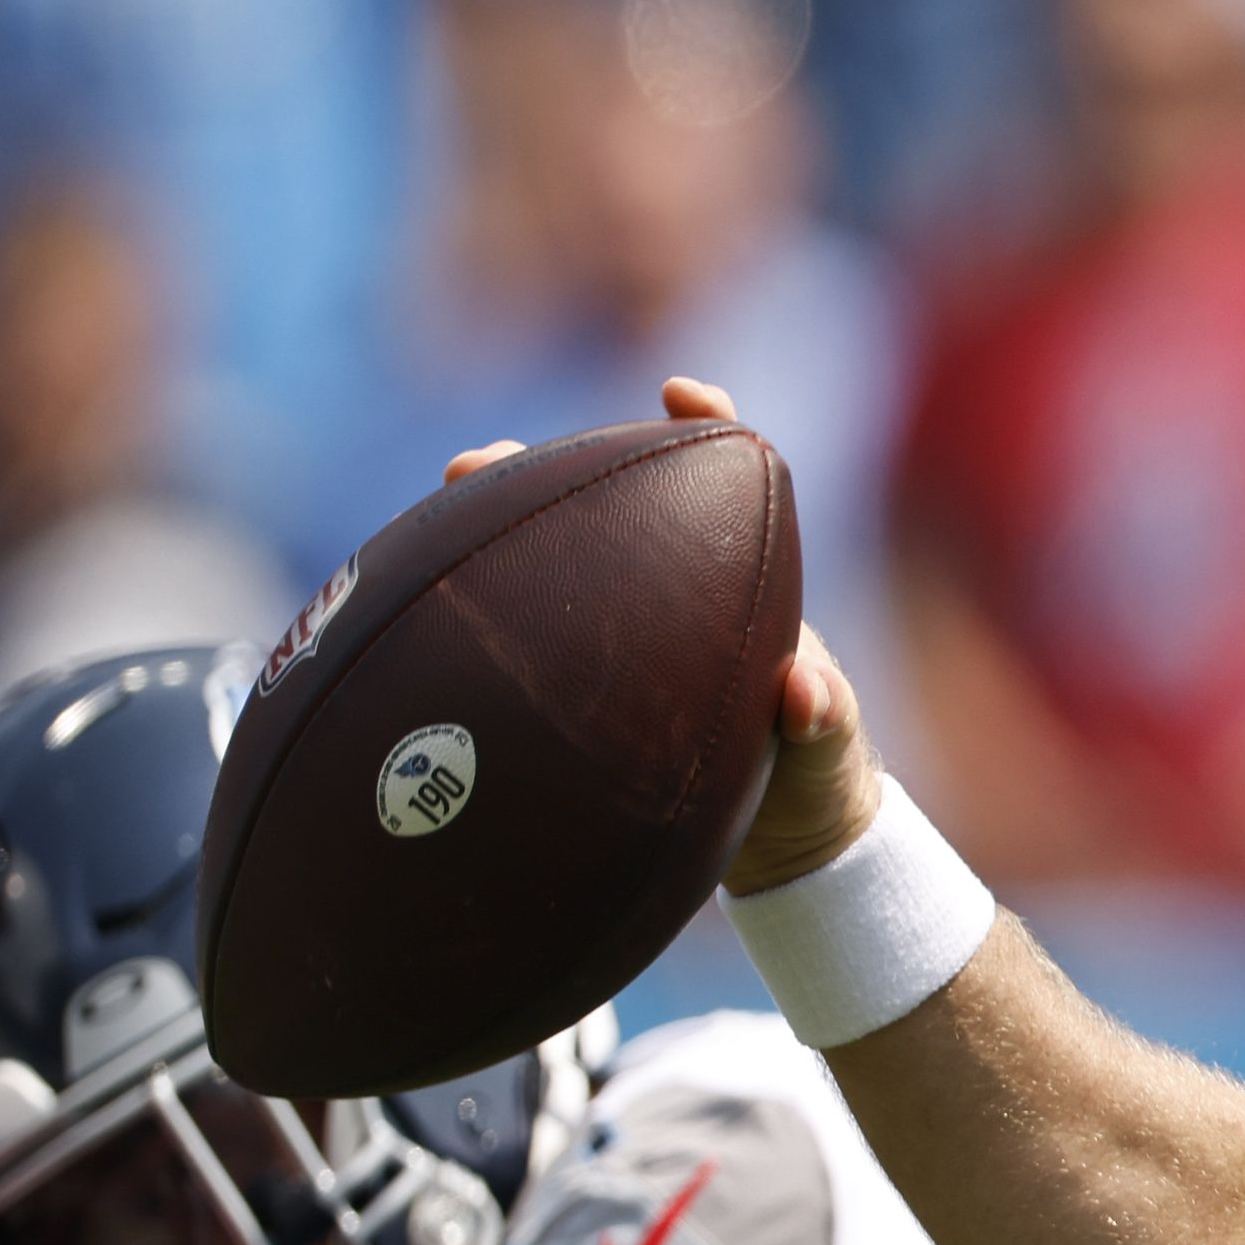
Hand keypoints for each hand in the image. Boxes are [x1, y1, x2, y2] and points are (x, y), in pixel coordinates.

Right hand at [445, 379, 882, 895]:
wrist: (781, 851)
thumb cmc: (814, 786)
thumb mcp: (828, 757)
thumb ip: (824, 723)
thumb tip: (806, 691)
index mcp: (739, 591)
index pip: (725, 487)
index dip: (704, 429)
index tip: (679, 393)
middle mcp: (674, 597)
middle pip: (607, 512)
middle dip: (548, 472)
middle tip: (483, 458)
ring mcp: (625, 640)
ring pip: (553, 567)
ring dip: (496, 529)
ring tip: (441, 502)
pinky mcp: (586, 690)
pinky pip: (529, 641)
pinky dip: (481, 615)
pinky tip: (416, 605)